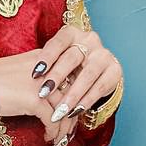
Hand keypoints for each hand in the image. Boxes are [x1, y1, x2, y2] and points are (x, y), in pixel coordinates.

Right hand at [0, 52, 71, 144]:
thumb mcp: (20, 72)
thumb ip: (38, 79)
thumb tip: (50, 98)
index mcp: (46, 58)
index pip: (72, 78)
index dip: (75, 97)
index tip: (72, 111)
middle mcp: (48, 68)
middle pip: (73, 94)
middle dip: (73, 115)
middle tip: (69, 129)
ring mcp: (42, 84)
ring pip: (65, 109)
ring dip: (65, 128)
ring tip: (60, 139)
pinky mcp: (34, 100)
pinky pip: (52, 120)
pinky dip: (53, 132)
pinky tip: (48, 138)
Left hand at [29, 24, 122, 138]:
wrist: (96, 72)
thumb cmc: (68, 67)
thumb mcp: (57, 62)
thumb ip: (48, 66)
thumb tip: (29, 80)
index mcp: (72, 33)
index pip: (58, 42)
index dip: (46, 57)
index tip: (34, 74)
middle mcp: (90, 40)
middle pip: (72, 58)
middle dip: (57, 77)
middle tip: (43, 94)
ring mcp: (104, 55)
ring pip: (87, 75)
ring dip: (72, 94)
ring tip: (58, 111)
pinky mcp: (115, 70)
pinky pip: (100, 87)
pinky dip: (86, 101)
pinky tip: (74, 112)